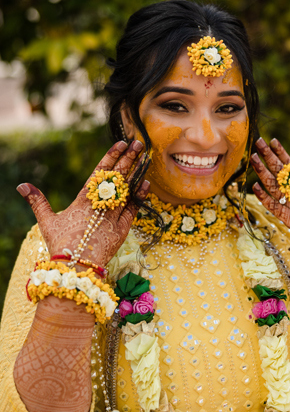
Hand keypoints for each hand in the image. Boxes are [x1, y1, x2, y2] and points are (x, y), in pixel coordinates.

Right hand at [17, 140, 149, 266]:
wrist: (76, 268)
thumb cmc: (60, 245)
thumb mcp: (47, 221)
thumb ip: (37, 201)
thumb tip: (22, 186)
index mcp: (83, 200)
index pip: (100, 173)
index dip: (111, 156)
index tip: (120, 143)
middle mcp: (101, 205)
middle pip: (117, 177)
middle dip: (128, 159)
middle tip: (138, 144)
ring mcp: (113, 216)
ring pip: (128, 190)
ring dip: (137, 173)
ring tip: (146, 158)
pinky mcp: (122, 229)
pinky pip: (133, 208)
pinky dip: (139, 196)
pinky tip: (145, 183)